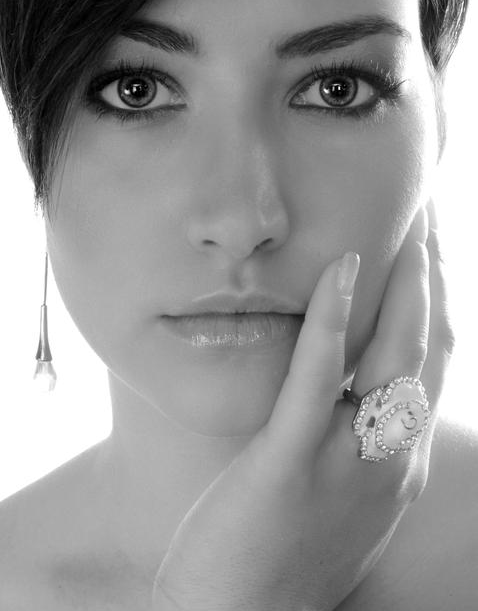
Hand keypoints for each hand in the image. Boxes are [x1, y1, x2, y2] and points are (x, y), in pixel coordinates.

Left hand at [152, 199, 453, 610]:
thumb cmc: (286, 553)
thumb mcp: (343, 496)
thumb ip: (359, 440)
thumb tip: (356, 386)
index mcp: (400, 463)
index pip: (435, 367)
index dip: (440, 304)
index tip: (432, 255)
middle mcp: (392, 460)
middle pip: (429, 350)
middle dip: (434, 279)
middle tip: (427, 219)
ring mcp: (347, 462)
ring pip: (395, 357)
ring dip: (404, 283)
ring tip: (405, 227)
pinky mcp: (292, 462)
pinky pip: (320, 379)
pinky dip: (334, 317)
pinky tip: (340, 267)